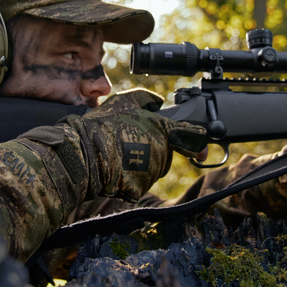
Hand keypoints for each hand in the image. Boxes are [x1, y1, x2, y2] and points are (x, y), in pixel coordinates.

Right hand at [65, 89, 206, 201]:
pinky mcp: (140, 188)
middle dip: (153, 148)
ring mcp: (152, 172)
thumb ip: (146, 98)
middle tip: (130, 141)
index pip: (191, 136)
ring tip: (119, 152)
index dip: (198, 143)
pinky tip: (116, 167)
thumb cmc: (103, 125)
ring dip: (141, 162)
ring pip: (153, 168)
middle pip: (166, 153)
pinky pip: (139, 182)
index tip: (202, 151)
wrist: (84, 154)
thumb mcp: (124, 101)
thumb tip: (158, 100)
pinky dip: (130, 177)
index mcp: (162, 130)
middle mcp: (162, 152)